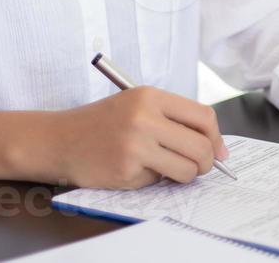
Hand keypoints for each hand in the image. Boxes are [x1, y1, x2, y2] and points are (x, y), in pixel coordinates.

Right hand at [48, 86, 230, 188]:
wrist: (60, 139)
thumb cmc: (102, 123)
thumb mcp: (137, 106)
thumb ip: (173, 120)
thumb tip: (216, 148)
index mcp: (150, 96)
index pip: (203, 117)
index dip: (216, 138)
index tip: (218, 151)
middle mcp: (144, 118)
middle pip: (201, 147)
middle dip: (206, 163)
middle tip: (198, 167)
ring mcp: (135, 145)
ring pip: (186, 170)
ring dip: (183, 175)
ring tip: (165, 168)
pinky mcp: (126, 170)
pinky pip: (158, 181)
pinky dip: (153, 179)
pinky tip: (133, 168)